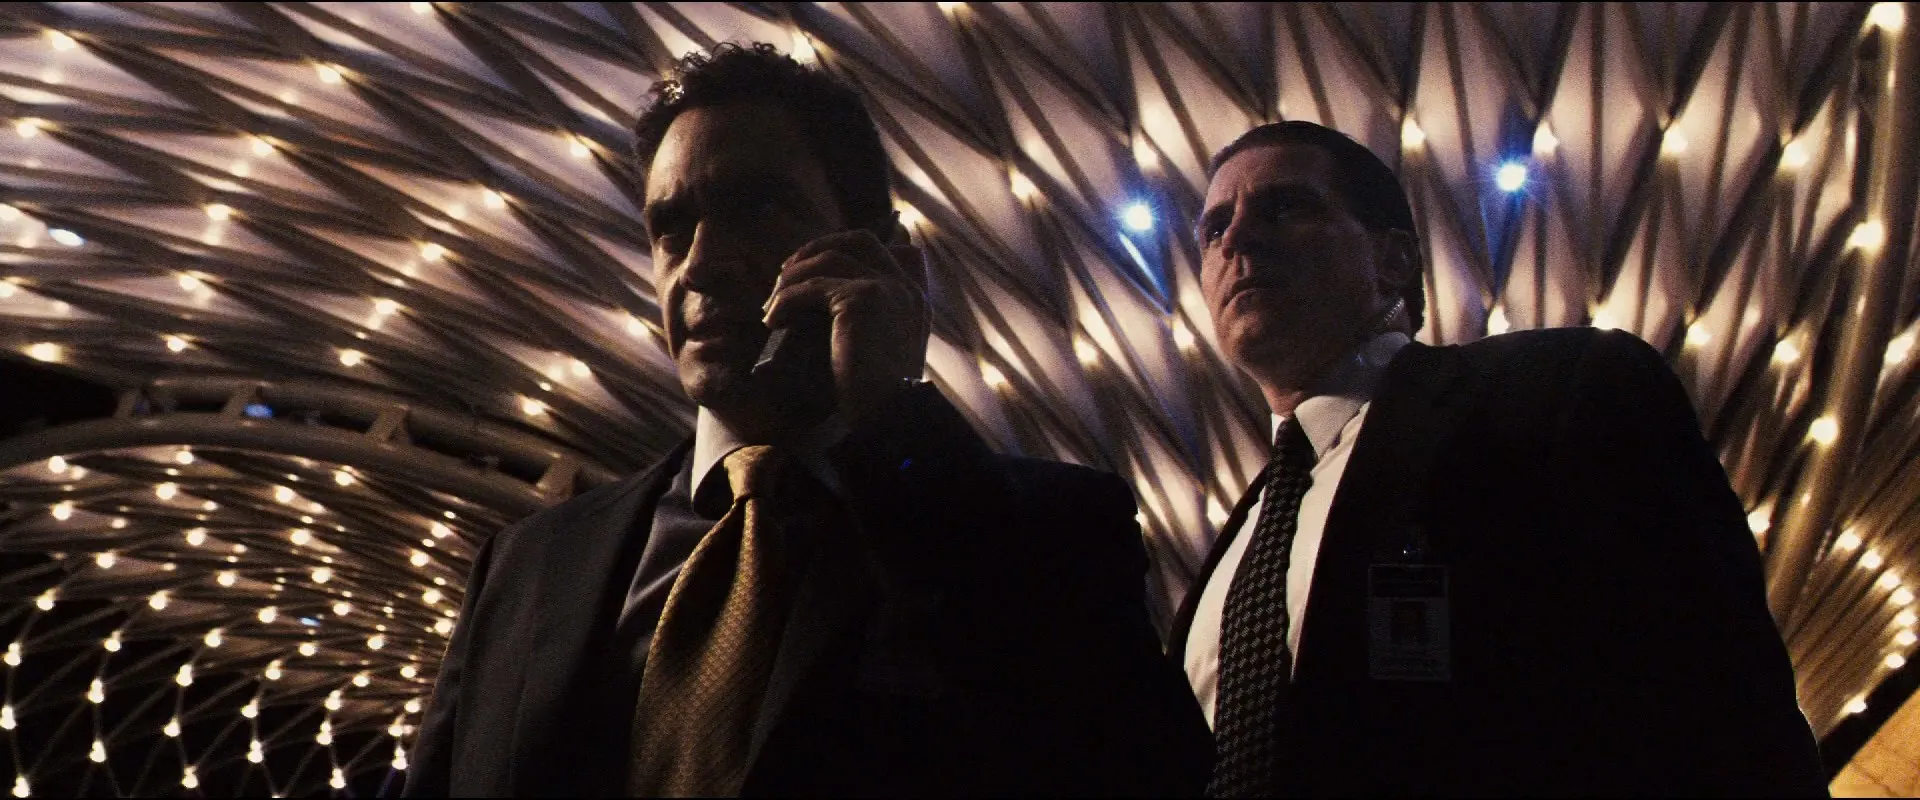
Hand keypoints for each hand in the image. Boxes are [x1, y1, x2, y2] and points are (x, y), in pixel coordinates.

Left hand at [761, 227, 929, 428]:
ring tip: (773, 306)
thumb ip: (867, 323)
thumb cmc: (877, 397)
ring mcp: (888, 287)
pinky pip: (812, 286)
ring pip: (830, 258)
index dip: (846, 250)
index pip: (886, 249)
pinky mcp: (864, 298)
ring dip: (793, 278)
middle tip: (786, 275)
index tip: (813, 270)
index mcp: (914, 298)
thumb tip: (823, 308)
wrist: (889, 418)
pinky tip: (773, 321)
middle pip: (859, 239)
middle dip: (818, 249)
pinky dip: (786, 300)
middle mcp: (906, 286)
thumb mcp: (879, 352)